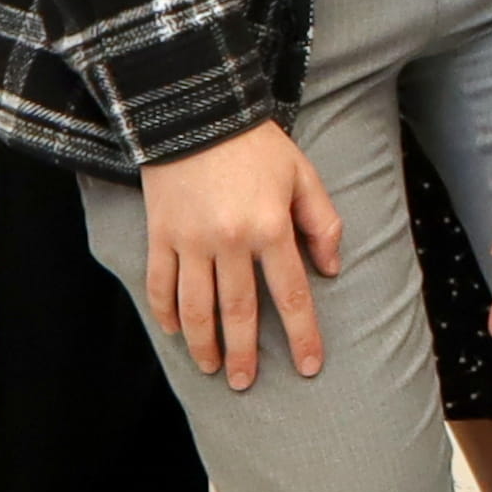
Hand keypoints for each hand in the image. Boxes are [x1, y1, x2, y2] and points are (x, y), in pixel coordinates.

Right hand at [138, 122, 344, 389]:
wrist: (196, 108)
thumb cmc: (256, 144)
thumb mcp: (302, 174)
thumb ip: (323, 222)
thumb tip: (331, 269)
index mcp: (270, 227)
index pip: (291, 294)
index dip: (301, 335)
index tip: (309, 366)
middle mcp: (229, 241)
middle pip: (238, 311)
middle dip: (243, 354)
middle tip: (245, 383)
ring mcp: (190, 240)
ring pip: (196, 306)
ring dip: (203, 343)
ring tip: (210, 369)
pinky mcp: (160, 234)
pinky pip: (160, 284)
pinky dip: (165, 313)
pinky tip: (175, 333)